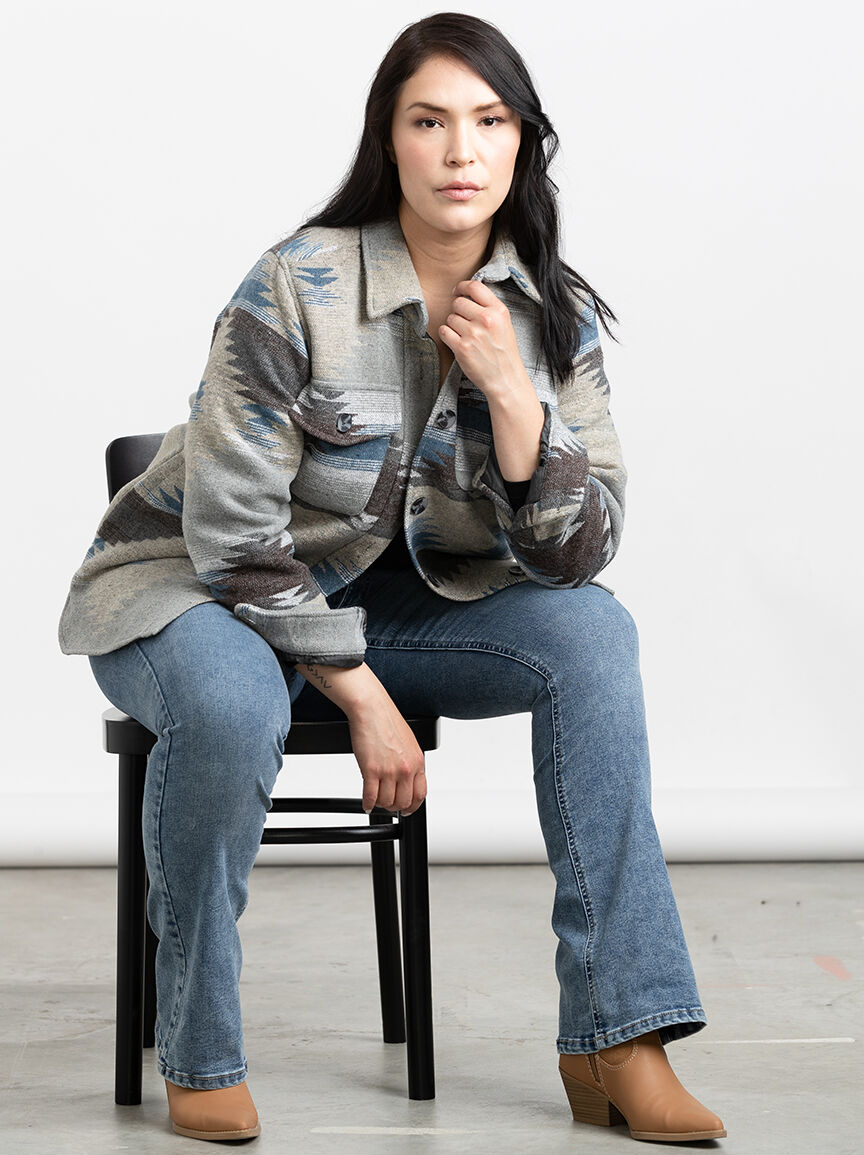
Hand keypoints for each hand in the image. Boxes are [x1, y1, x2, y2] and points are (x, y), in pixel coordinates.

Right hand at [346, 685, 426, 816]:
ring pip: (386, 801)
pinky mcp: (371, 770)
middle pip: (403, 801)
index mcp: (417, 761)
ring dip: (380, 804)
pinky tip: (366, 802)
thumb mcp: (409, 742)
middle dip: (394, 806)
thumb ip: (410, 762)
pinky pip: (370, 797)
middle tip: (387, 804)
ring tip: (375, 799)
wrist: (371, 708)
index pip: (420, 794)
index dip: (413, 806)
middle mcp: (406, 768)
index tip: (406, 809)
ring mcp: (389, 770)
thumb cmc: (387, 720)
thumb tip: (407, 779)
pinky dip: (367, 803)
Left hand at [438, 279, 525, 396]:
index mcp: (499, 311)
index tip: (457, 291)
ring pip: (450, 317)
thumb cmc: (504, 352)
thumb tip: (468, 293)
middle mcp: (486, 319)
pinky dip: (447, 335)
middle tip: (464, 322)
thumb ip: (489, 307)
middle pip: (458, 302)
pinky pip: (444, 331)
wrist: (505, 378)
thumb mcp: (505, 324)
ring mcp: (473, 334)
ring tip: (465, 336)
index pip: (475, 286)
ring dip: (453, 325)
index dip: (462, 287)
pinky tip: (457, 341)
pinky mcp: (462, 348)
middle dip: (458, 310)